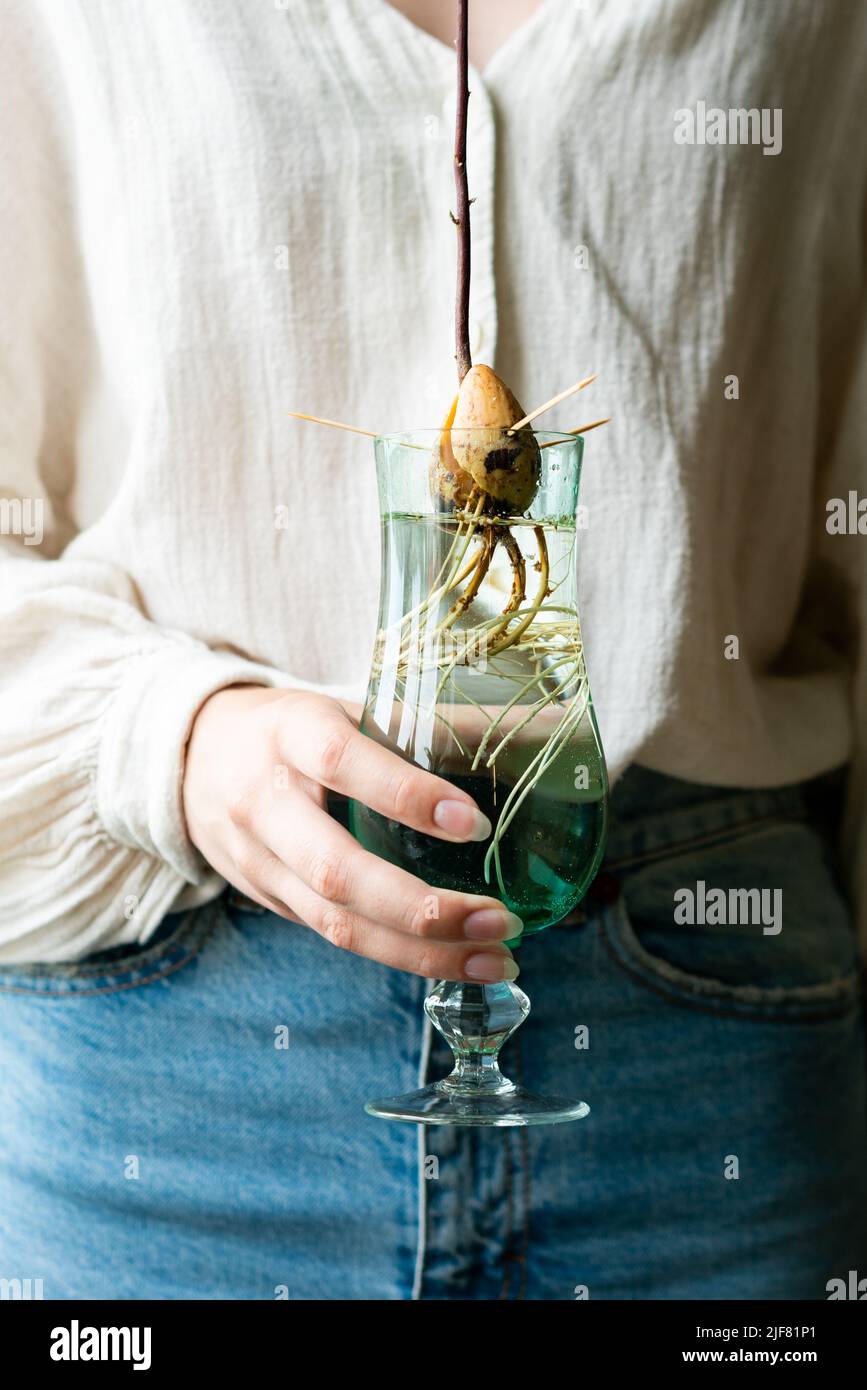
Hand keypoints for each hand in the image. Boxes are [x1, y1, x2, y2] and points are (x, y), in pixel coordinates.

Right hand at [182, 686, 521, 980]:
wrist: (187, 756)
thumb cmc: (293, 728)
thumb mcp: (350, 707)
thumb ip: (438, 723)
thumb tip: (553, 725)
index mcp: (290, 733)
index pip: (344, 764)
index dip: (406, 795)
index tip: (476, 823)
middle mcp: (265, 801)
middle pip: (337, 871)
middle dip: (423, 910)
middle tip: (500, 922)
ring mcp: (258, 859)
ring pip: (335, 922)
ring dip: (420, 952)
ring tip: (497, 961)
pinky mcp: (264, 899)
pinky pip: (333, 936)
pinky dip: (397, 954)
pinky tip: (454, 961)